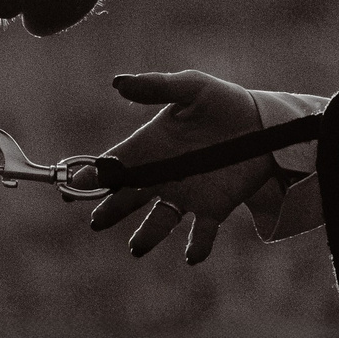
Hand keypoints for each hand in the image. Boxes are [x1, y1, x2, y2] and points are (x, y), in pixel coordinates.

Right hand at [86, 70, 274, 263]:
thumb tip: (118, 83)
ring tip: (136, 247)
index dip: (94, 175)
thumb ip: (157, 87)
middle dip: (111, 209)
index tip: (75, 185)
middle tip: (98, 220)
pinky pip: (202, 233)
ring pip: (159, 222)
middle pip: (128, 197)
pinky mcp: (213, 208)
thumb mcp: (191, 87)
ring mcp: (186, 194)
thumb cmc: (222, 102)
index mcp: (150, 147)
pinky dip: (197, 246)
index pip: (115, 164)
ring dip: (147, 235)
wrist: (263, 123)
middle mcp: (162, 175)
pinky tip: (192, 254)